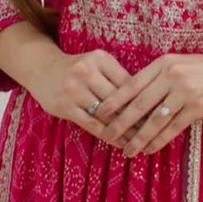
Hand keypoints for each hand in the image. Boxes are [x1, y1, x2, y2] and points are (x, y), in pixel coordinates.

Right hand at [25, 48, 144, 147]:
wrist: (42, 68)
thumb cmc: (78, 68)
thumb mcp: (97, 64)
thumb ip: (117, 77)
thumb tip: (147, 98)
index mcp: (100, 59)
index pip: (128, 83)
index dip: (145, 99)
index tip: (160, 112)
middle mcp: (87, 72)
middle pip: (119, 99)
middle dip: (138, 117)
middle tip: (156, 130)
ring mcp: (74, 89)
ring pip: (106, 114)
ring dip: (125, 130)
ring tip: (141, 141)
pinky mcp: (65, 106)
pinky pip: (92, 124)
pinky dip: (108, 135)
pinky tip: (121, 142)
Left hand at [94, 51, 202, 156]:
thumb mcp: (182, 64)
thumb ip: (160, 77)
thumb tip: (136, 98)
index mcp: (164, 62)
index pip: (131, 83)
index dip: (113, 100)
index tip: (99, 113)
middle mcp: (172, 75)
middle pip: (138, 104)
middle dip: (120, 123)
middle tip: (106, 136)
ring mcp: (185, 91)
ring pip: (154, 120)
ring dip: (138, 138)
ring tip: (126, 151)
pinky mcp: (198, 106)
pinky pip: (173, 128)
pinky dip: (159, 141)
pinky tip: (149, 149)